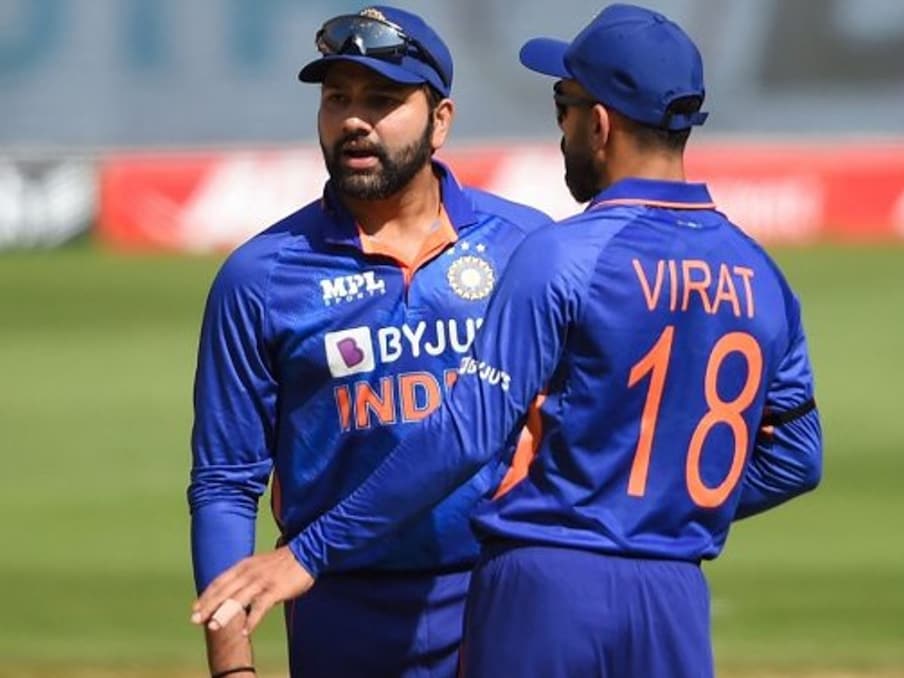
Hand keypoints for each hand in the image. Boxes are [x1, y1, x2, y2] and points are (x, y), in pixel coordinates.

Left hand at [191, 546, 314, 635]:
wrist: (306, 553)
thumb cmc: (282, 562)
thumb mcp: (258, 564)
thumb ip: (244, 576)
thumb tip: (230, 593)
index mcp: (244, 565)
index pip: (220, 581)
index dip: (206, 595)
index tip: (194, 608)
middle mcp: (250, 572)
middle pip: (225, 591)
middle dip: (208, 606)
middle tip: (195, 620)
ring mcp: (262, 581)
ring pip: (238, 599)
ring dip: (224, 614)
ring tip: (213, 626)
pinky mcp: (275, 590)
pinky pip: (261, 606)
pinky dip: (252, 619)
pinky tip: (245, 630)